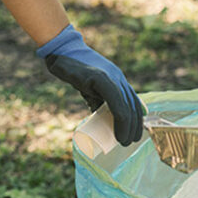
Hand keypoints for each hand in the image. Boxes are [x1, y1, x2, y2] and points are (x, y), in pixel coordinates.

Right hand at [37, 25, 143, 145]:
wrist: (61, 55)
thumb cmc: (75, 72)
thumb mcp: (91, 88)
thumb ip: (98, 101)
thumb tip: (102, 120)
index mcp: (119, 80)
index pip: (133, 102)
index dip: (137, 120)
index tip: (133, 135)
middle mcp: (119, 78)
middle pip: (133, 106)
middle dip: (134, 127)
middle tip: (129, 142)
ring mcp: (112, 77)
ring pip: (127, 106)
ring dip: (128, 127)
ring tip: (123, 142)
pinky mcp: (101, 79)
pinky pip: (116, 102)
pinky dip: (120, 119)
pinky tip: (119, 132)